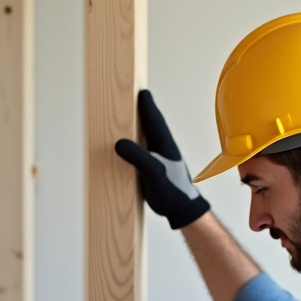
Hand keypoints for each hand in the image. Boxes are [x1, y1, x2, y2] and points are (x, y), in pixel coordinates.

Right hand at [114, 90, 210, 229]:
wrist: (181, 210)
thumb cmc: (173, 192)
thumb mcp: (154, 173)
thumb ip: (138, 158)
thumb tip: (118, 143)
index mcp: (164, 143)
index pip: (153, 118)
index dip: (146, 104)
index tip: (140, 90)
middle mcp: (161, 147)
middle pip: (148, 123)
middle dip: (140, 110)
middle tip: (130, 95)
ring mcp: (157, 157)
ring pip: (144, 136)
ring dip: (135, 126)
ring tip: (124, 116)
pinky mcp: (152, 167)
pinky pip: (140, 150)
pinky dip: (132, 144)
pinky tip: (125, 145)